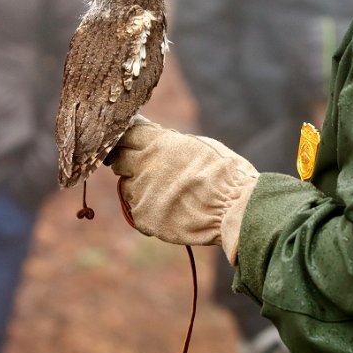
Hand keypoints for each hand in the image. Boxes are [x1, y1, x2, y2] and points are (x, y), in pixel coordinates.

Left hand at [110, 119, 258, 262]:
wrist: (234, 209)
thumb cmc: (224, 173)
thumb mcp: (198, 145)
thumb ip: (170, 143)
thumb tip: (158, 139)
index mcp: (157, 143)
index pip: (126, 135)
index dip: (129, 139)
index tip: (133, 143)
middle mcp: (143, 165)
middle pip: (118, 160)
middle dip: (127, 162)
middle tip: (146, 168)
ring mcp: (141, 192)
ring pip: (128, 187)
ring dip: (141, 187)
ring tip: (169, 193)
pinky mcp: (144, 217)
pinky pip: (137, 210)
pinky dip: (150, 209)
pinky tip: (172, 209)